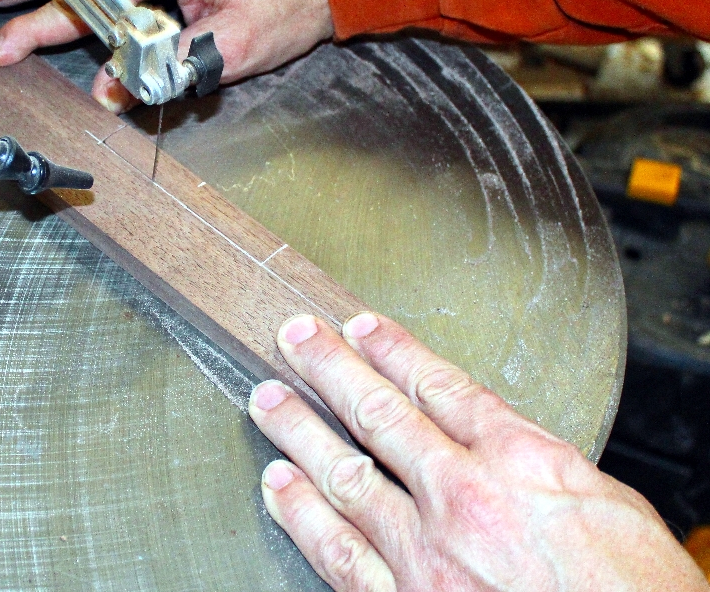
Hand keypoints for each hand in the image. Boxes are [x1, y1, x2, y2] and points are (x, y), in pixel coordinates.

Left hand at [249, 312, 708, 591]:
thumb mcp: (613, 508)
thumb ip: (545, 468)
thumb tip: (510, 445)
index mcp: (521, 462)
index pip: (441, 386)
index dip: (394, 350)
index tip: (363, 328)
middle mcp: (464, 497)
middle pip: (380, 413)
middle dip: (331, 368)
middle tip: (295, 337)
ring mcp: (426, 552)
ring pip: (345, 473)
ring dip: (299, 430)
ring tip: (268, 399)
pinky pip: (338, 553)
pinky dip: (301, 515)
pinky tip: (277, 488)